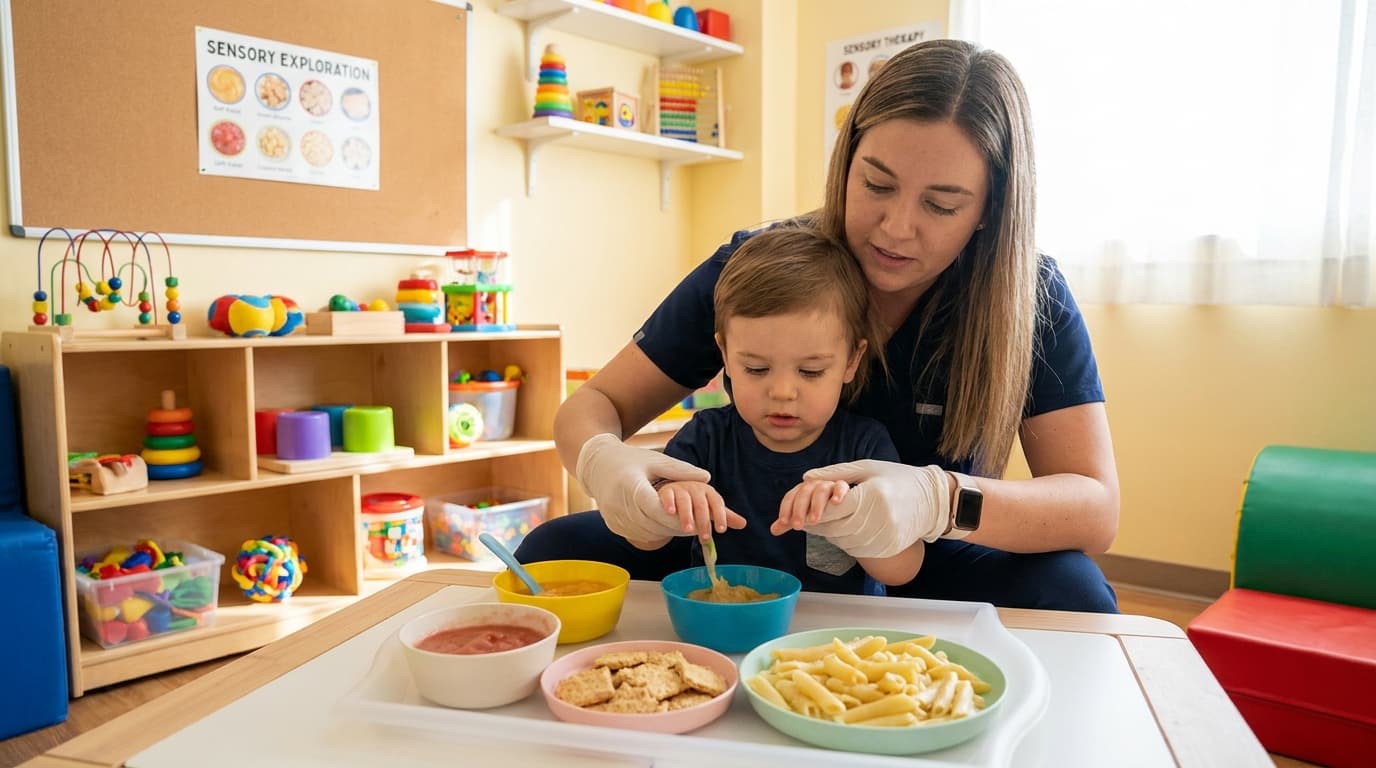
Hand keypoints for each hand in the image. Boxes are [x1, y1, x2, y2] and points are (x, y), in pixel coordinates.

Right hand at [575, 433, 711, 548]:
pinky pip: (639, 535)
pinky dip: (656, 533)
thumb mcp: (654, 460)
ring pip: (648, 533)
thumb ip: (680, 470)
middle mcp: (619, 504)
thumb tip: (707, 477)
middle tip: (700, 528)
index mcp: (629, 485)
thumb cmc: (629, 460)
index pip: (653, 506)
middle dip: (677, 527)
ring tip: (688, 527)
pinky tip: (668, 527)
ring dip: (668, 532)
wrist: (596, 466)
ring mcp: (615, 518)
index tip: (692, 518)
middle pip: (653, 524)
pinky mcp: (614, 526)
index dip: (673, 515)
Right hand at [656, 480, 745, 538]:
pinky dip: (669, 503)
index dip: (721, 516)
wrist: (673, 500)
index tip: (721, 530)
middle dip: (703, 521)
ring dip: (687, 515)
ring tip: (688, 530)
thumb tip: (743, 524)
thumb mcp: (710, 512)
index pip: (717, 503)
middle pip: (701, 504)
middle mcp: (696, 488)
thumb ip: (724, 517)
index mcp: (709, 492)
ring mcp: (680, 489)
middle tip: (704, 538)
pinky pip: (668, 495)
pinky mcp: (666, 491)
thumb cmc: (694, 506)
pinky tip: (671, 512)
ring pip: (685, 501)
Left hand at [770, 478, 850, 534]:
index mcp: (801, 491)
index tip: (783, 522)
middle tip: (797, 527)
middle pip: (803, 494)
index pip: (790, 497)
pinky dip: (838, 493)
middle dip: (799, 510)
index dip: (786, 509)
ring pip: (820, 491)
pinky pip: (840, 486)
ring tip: (813, 521)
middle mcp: (813, 485)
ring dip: (816, 506)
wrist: (839, 505)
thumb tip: (773, 531)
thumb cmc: (817, 510)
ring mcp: (828, 485)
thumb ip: (789, 522)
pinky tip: (836, 503)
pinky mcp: (842, 487)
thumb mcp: (803, 516)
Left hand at [799, 461, 949, 557]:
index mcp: (872, 496)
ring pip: (842, 541)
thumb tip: (806, 478)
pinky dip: (845, 540)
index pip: (832, 508)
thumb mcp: (868, 468)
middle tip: (808, 516)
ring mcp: (883, 538)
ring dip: (830, 531)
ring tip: (829, 519)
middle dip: (818, 522)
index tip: (803, 508)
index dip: (813, 509)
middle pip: (834, 527)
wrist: (934, 501)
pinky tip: (847, 528)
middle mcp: (878, 521)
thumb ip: (835, 473)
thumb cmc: (899, 478)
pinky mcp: (886, 549)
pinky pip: (856, 549)